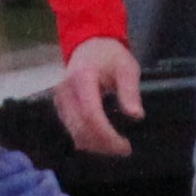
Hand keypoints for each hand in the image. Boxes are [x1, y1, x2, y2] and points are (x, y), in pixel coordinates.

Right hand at [53, 37, 143, 157]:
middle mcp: (65, 91)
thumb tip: (136, 115)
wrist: (89, 45)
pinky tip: (104, 141)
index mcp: (82, 78)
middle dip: (103, 144)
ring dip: (96, 145)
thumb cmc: (110, 56)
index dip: (107, 134)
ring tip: (117, 147)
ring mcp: (59, 100)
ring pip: (74, 133)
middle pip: (80, 128)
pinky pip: (71, 130)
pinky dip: (88, 140)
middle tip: (125, 150)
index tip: (125, 145)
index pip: (90, 114)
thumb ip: (130, 90)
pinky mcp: (60, 107)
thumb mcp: (127, 67)